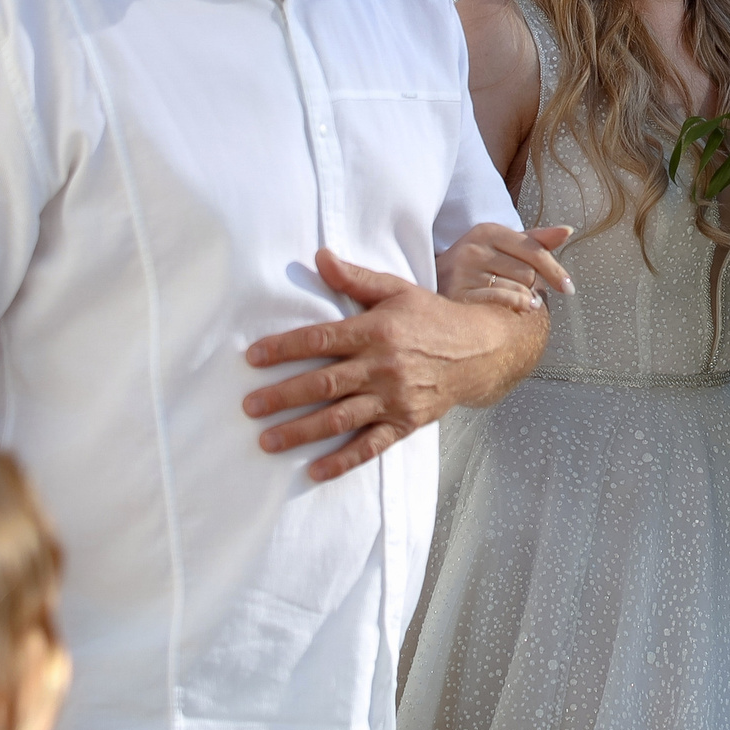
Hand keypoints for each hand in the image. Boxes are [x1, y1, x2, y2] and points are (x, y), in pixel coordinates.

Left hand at [244, 250, 537, 481]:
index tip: (253, 357)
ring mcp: (394, 398)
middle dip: (283, 396)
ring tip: (268, 441)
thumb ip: (355, 279)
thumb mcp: (396, 289)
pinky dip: (342, 461)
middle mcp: (382, 366)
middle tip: (249, 406)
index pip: (321, 339)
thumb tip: (320, 258)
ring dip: (302, 431)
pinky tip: (314, 471)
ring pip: (340, 418)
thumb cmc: (431, 317)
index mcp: (376, 330)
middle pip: (325, 383)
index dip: (285, 347)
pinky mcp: (405, 423)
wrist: (480, 350)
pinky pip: (370, 446)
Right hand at [435, 223, 574, 310]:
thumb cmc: (475, 267)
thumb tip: (568, 231)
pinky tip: (510, 311)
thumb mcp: (502, 247)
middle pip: (528, 273)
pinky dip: (512, 309)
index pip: (534, 250)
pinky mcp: (457, 294)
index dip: (555, 270)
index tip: (568, 288)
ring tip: (509, 300)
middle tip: (516, 290)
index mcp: (488, 231)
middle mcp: (474, 247)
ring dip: (522, 301)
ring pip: (518, 290)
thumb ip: (535, 240)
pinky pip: (502, 303)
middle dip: (530, 286)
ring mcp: (463, 271)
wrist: (433, 285)